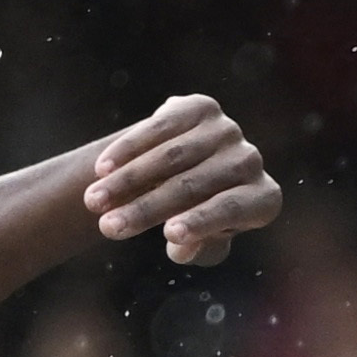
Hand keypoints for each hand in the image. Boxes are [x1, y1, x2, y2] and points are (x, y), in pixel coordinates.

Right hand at [85, 94, 279, 266]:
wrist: (191, 172)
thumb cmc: (197, 219)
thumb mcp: (198, 241)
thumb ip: (194, 247)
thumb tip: (180, 249)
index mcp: (263, 199)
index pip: (230, 209)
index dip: (200, 222)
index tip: (168, 236)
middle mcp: (251, 161)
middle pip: (193, 185)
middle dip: (146, 208)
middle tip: (107, 228)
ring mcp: (228, 130)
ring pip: (170, 157)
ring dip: (127, 180)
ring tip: (93, 202)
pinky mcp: (201, 108)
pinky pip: (158, 129)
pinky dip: (127, 149)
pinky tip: (100, 169)